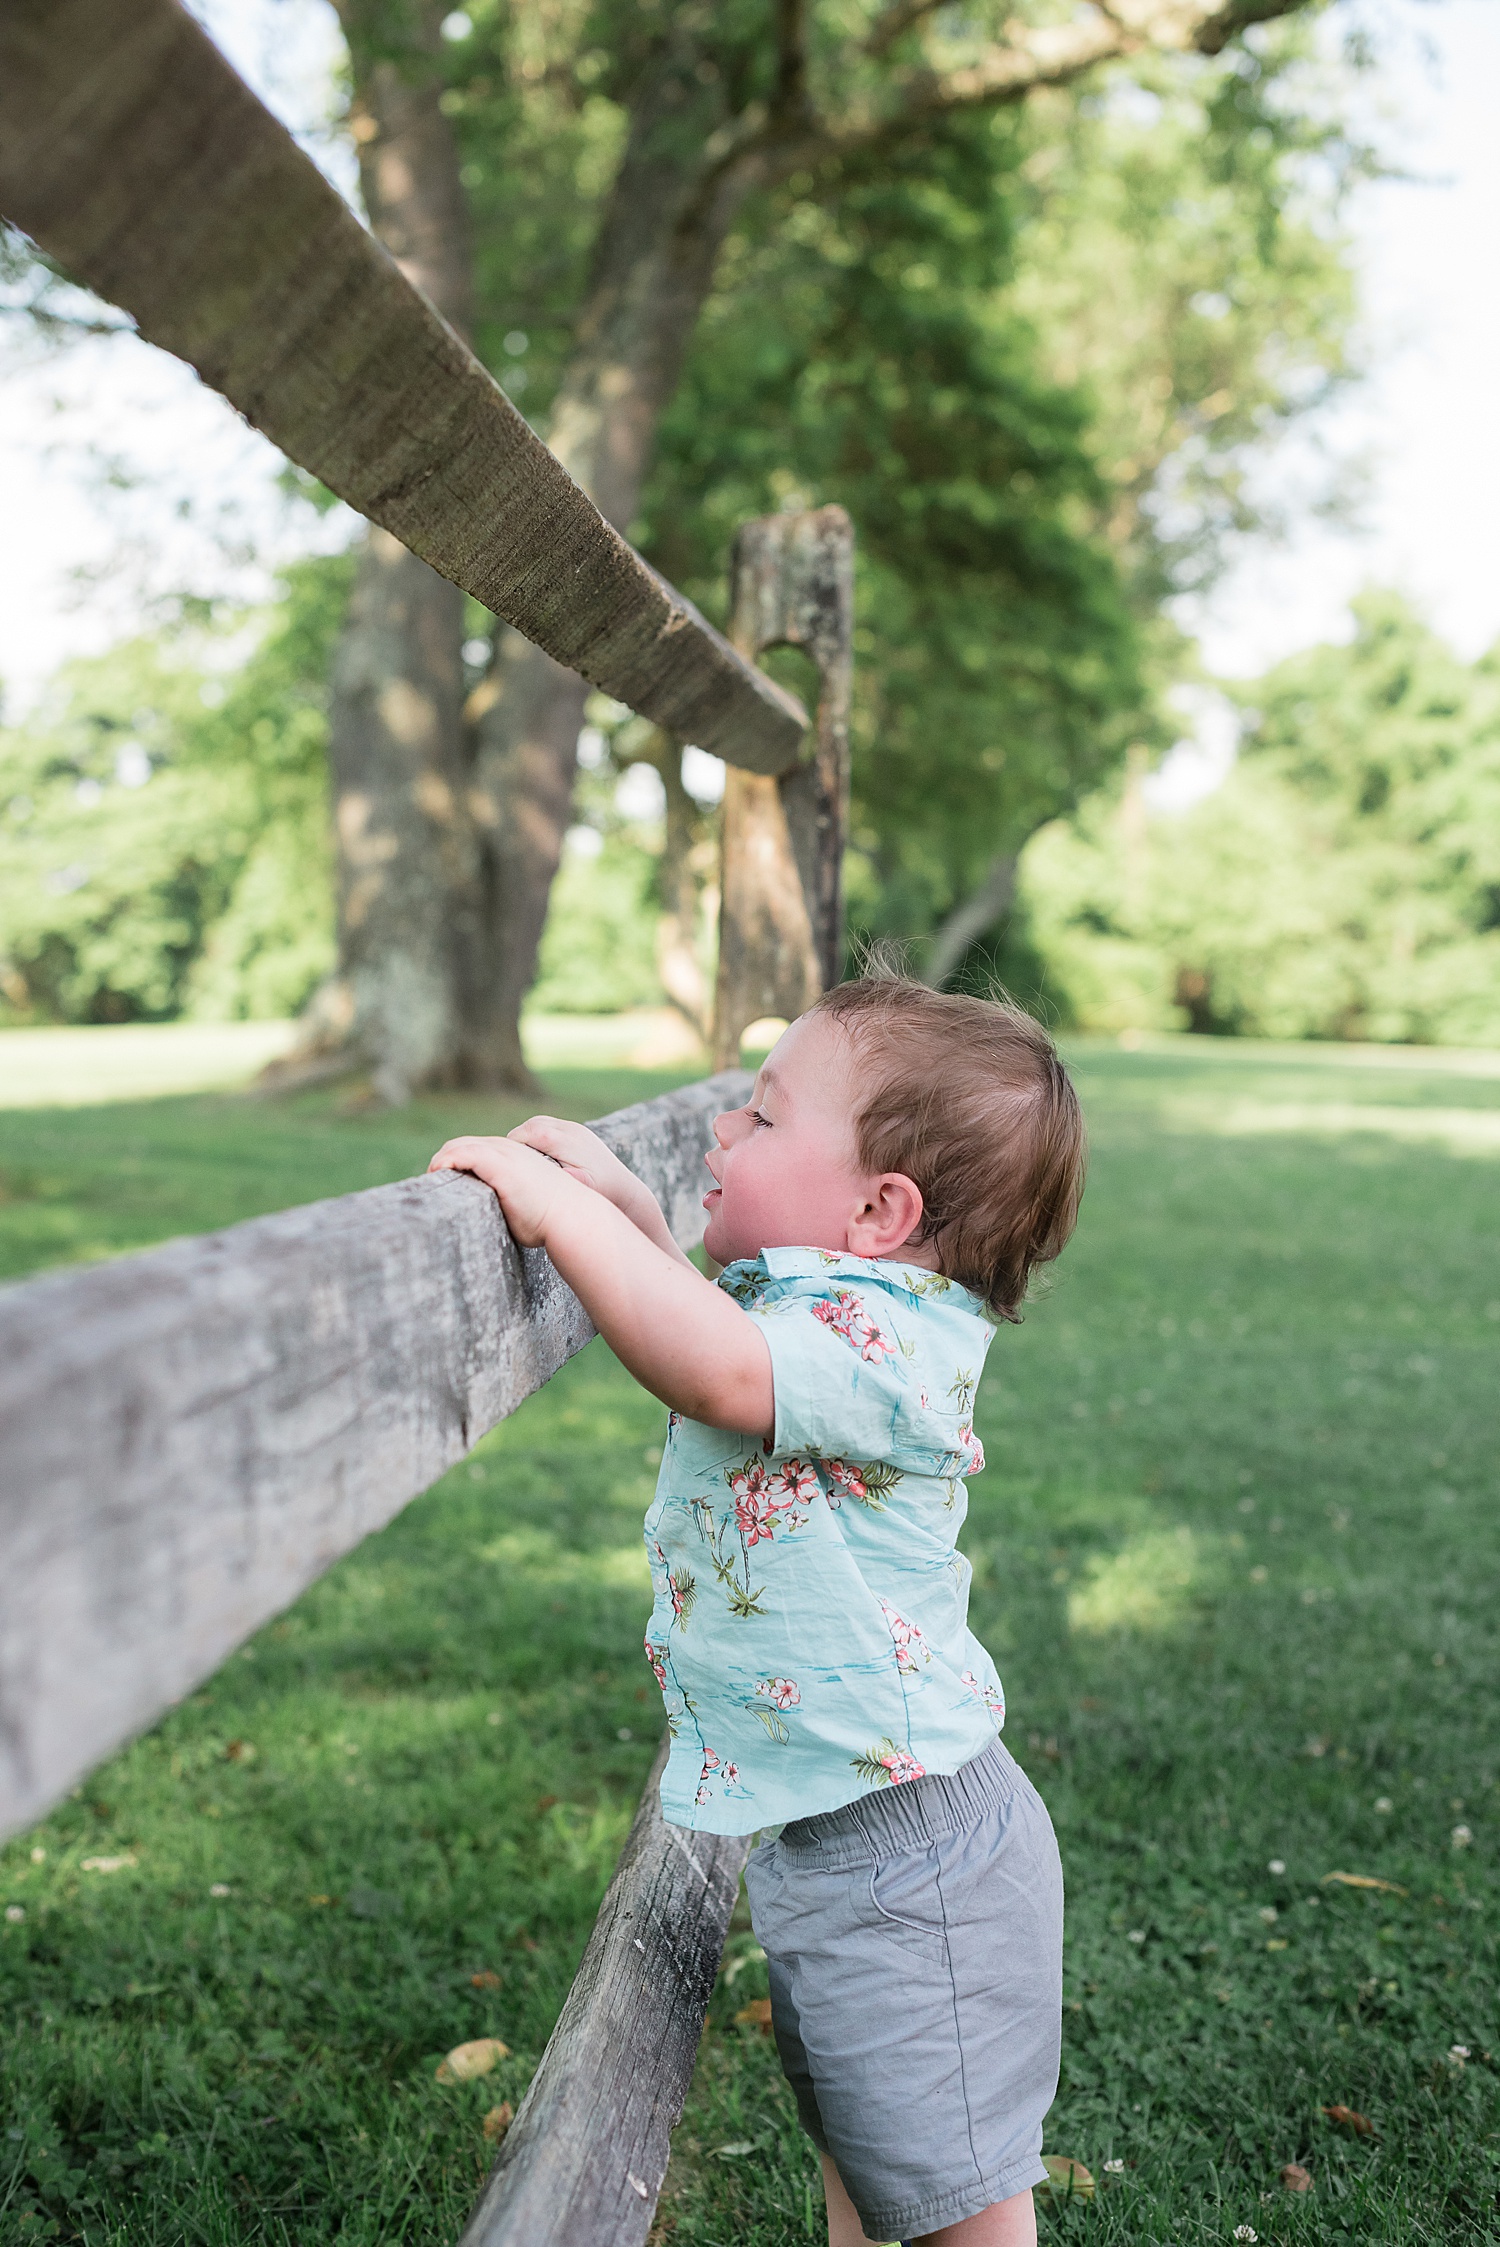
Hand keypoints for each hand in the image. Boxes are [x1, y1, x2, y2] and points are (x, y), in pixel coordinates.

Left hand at [427, 1134, 578, 1247]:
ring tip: (431, 1180)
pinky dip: (446, 1161)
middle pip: (462, 1143)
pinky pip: (463, 1153)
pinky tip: (437, 1173)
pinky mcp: (499, 1163)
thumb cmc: (549, 1219)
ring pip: (459, 1145)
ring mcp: (504, 1153)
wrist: (570, 1216)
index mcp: (513, 1156)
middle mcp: (507, 1149)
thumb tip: (487, 1219)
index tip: (445, 1182)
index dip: (455, 1161)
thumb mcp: (523, 1202)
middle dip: (444, 1160)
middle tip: (433, 1183)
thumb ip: (504, 1201)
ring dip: (441, 1161)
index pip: (475, 1148)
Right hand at [507, 1116, 639, 1208]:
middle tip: (506, 1160)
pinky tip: (533, 1156)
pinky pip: (548, 1127)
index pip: (527, 1134)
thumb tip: (552, 1173)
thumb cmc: (601, 1191)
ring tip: (518, 1159)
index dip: (511, 1146)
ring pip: (537, 1123)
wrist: (624, 1188)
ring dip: (525, 1138)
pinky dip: (536, 1138)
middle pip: (530, 1126)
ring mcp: (574, 1128)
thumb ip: (567, 1179)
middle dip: (515, 1141)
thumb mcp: (585, 1188)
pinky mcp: (576, 1131)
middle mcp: (570, 1129)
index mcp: (566, 1140)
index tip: (501, 1161)